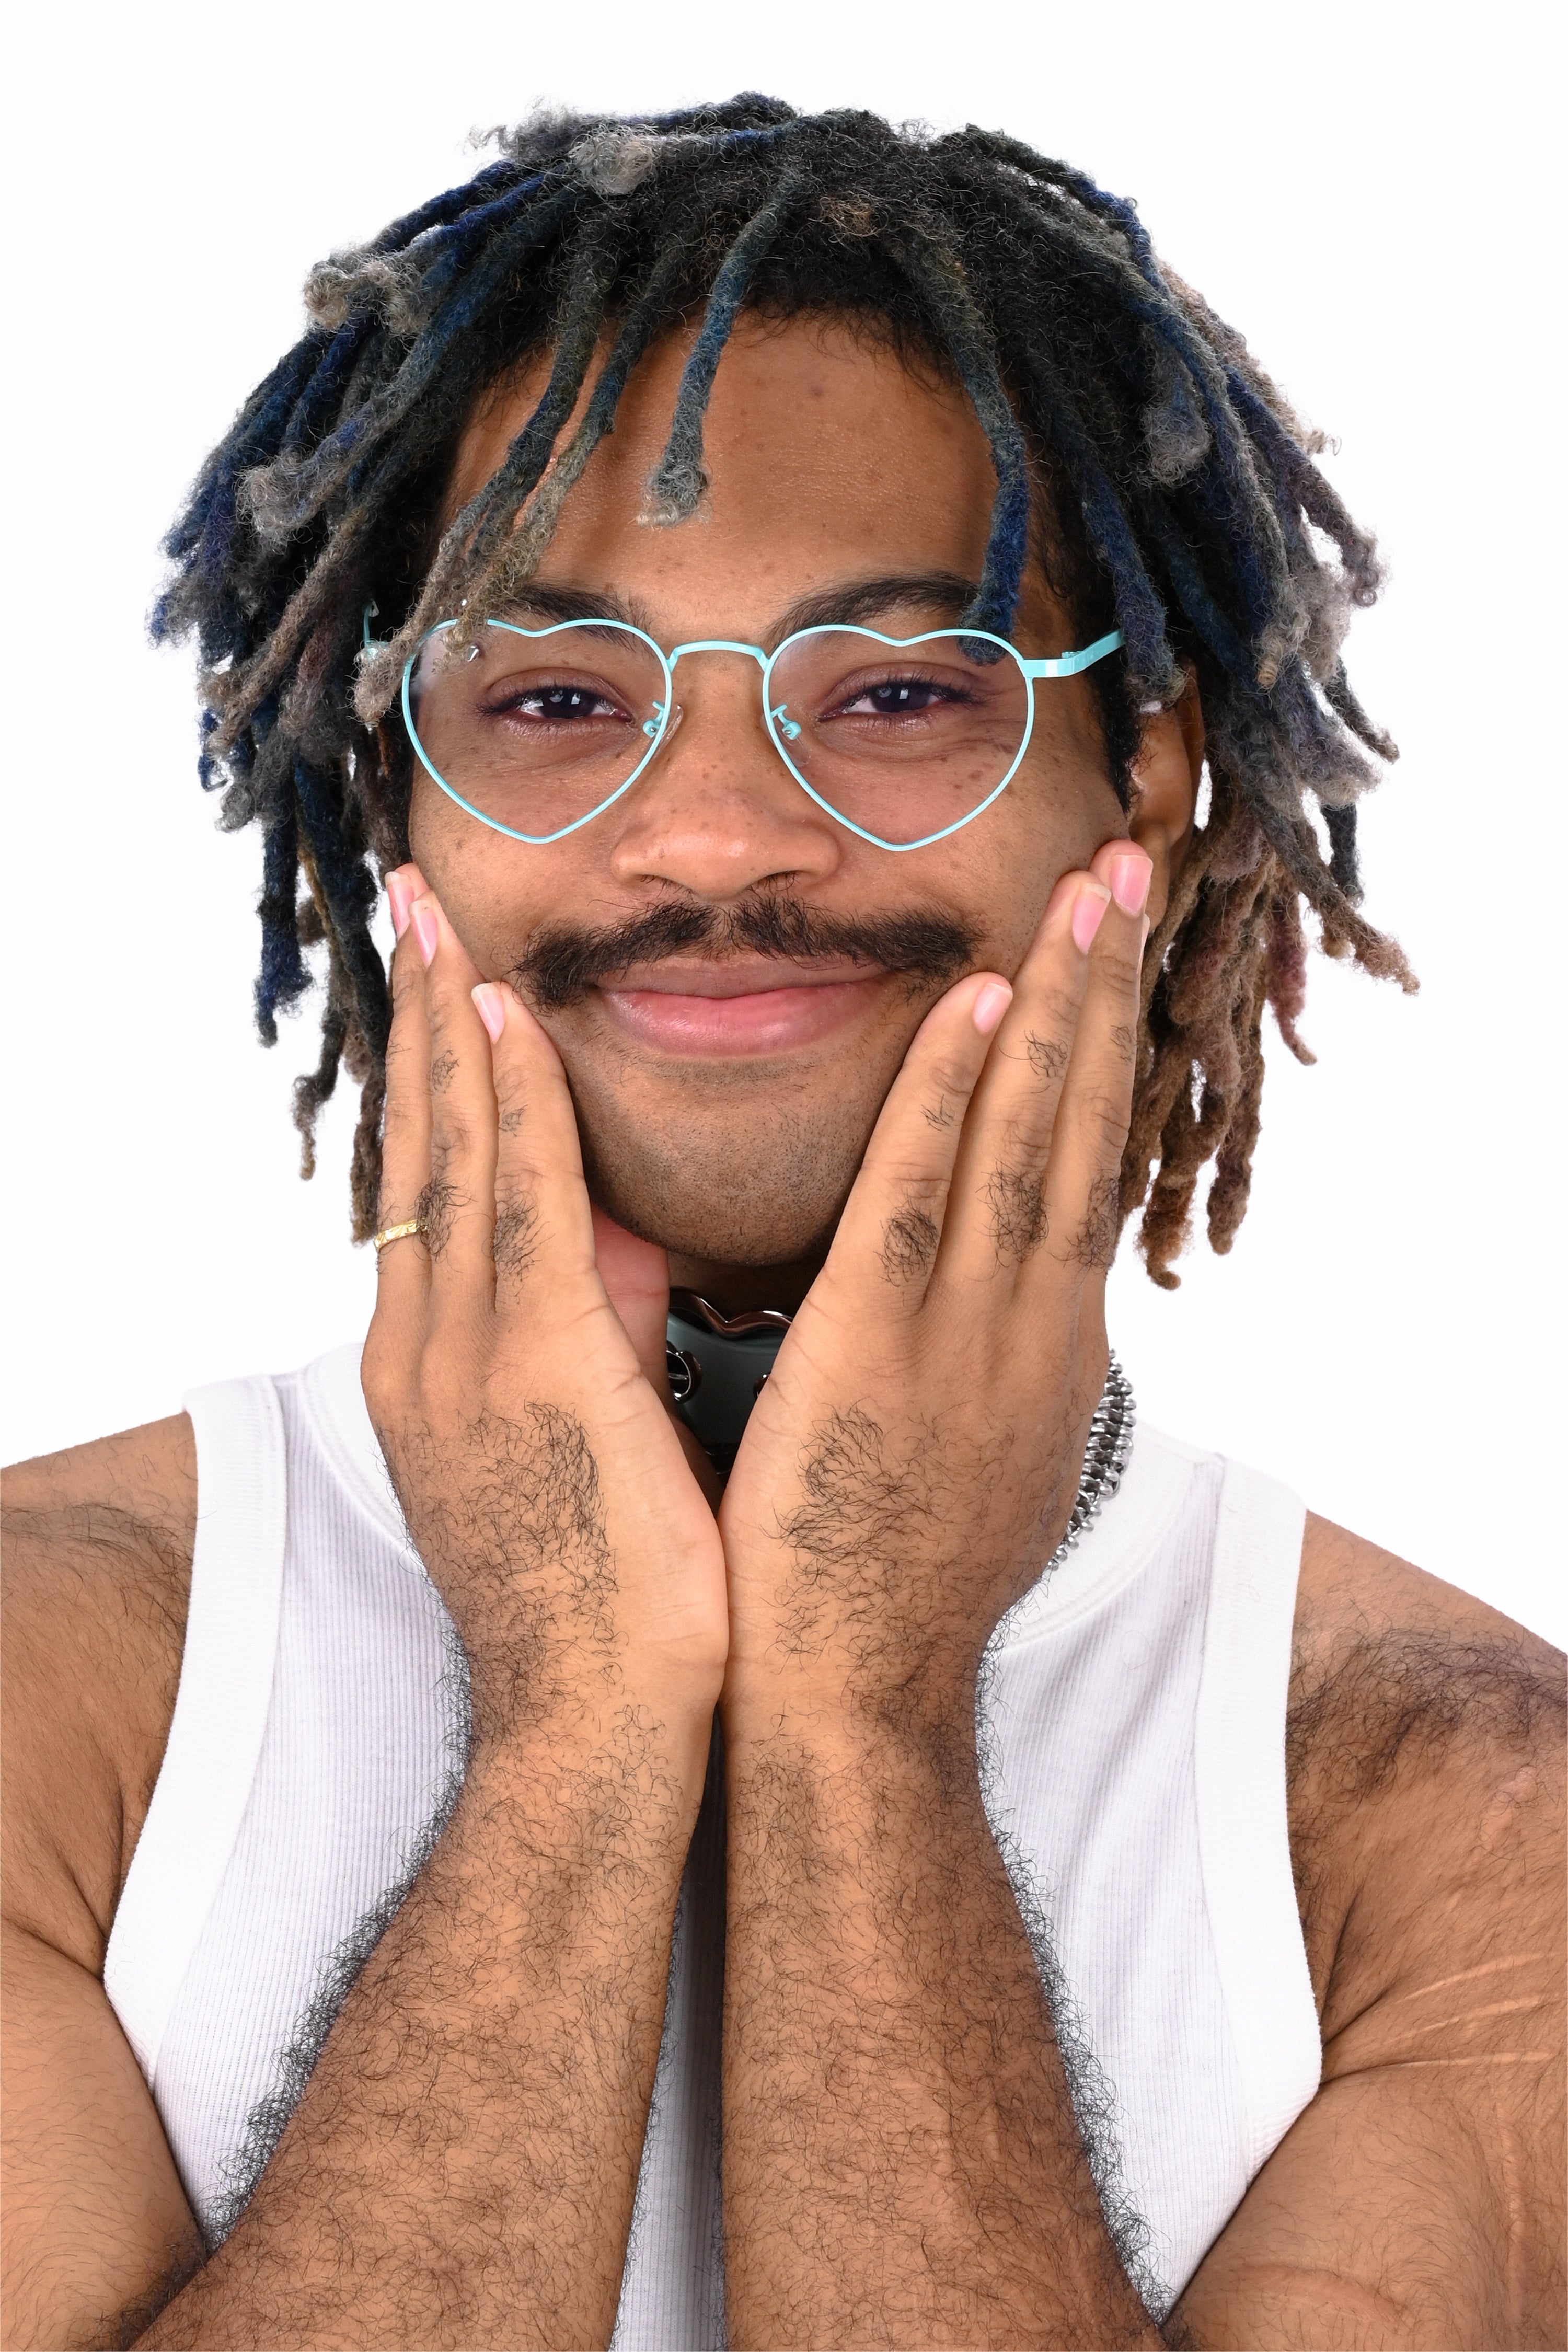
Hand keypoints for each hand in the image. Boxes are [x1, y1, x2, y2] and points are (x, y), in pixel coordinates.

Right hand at [361, 866, 727, 1749]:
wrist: (602, 1730)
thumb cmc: (617, 1594)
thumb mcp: (592, 1432)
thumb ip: (597, 1325)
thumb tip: (626, 1238)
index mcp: (442, 1365)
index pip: (433, 1185)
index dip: (433, 1077)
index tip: (443, 984)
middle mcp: (431, 1346)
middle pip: (421, 1149)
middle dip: (418, 1024)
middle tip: (409, 908)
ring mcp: (467, 1359)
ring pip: (455, 1156)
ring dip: (450, 1032)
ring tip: (442, 923)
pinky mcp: (534, 1374)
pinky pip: (524, 1207)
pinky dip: (511, 1109)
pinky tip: (505, 1022)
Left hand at [719, 842, 1150, 1742]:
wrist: (854, 1704)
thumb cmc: (888, 1584)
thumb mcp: (966, 1450)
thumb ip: (973, 1356)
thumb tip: (973, 1292)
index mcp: (1042, 1346)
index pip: (1085, 1167)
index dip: (1102, 1051)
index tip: (1109, 955)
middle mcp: (1033, 1325)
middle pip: (1083, 1126)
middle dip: (1105, 992)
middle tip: (1128, 867)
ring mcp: (971, 1339)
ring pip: (1031, 1141)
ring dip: (1058, 1007)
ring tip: (1083, 890)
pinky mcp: (883, 1355)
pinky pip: (924, 1202)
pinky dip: (958, 1100)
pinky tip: (982, 1007)